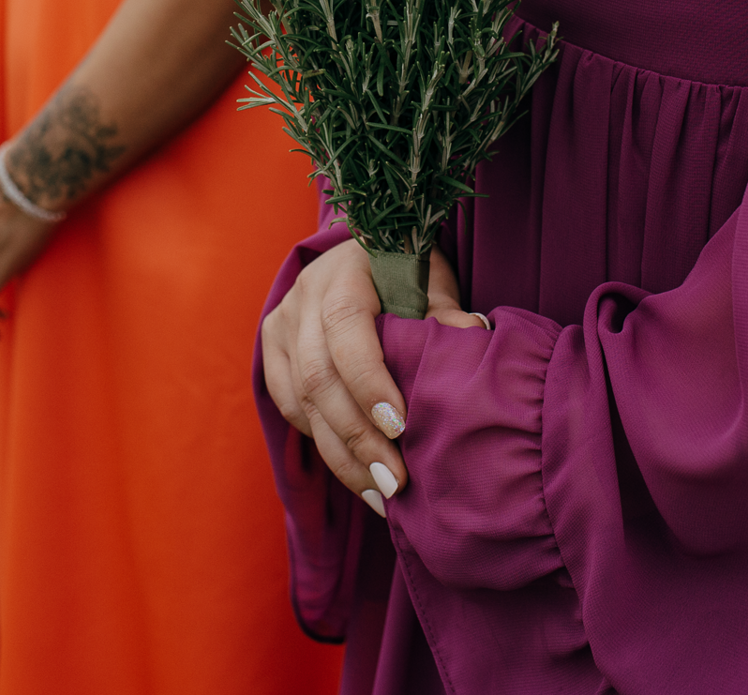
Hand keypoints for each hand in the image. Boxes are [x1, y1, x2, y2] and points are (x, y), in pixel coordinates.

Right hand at [260, 241, 482, 510]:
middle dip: (357, 436)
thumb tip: (475, 336)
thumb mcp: (430, 278)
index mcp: (343, 273)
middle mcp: (303, 297)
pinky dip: (321, 442)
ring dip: (340, 453)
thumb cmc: (405, 268)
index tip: (400, 427)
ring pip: (300, 399)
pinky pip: (289, 406)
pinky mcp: (272, 349)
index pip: (345, 328)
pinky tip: (355, 472)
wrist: (360, 254)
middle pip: (318, 376)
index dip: (368, 381)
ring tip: (380, 494)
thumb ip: (445, 310)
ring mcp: (281, 323)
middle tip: (395, 482)